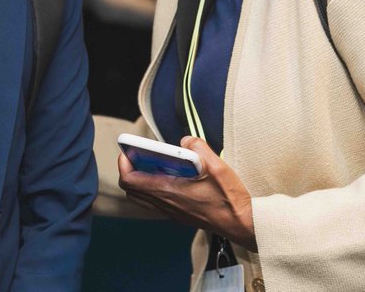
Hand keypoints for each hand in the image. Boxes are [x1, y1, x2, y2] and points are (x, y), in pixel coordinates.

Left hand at [117, 136, 256, 249]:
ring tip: (151, 164)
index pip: (130, 180)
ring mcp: (170, 212)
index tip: (127, 150)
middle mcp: (165, 204)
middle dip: (129, 170)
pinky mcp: (178, 215)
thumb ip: (197, 147)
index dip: (124, 164)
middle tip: (138, 155)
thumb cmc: (228, 198)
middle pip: (131, 189)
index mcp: (168, 191)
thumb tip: (184, 141)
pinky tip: (168, 176)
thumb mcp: (216, 165)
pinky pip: (153, 202)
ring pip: (141, 198)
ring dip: (139, 180)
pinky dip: (152, 189)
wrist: (241, 223)